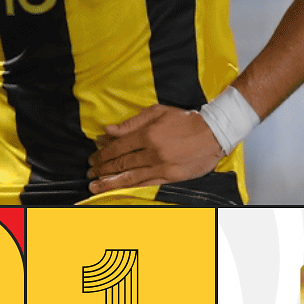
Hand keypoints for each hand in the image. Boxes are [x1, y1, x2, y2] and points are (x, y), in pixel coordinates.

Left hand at [87, 104, 224, 194]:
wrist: (213, 133)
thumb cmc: (185, 120)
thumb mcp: (157, 112)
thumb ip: (131, 123)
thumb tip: (108, 130)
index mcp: (148, 135)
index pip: (118, 147)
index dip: (103, 154)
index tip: (93, 158)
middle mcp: (152, 153)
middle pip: (121, 163)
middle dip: (102, 169)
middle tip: (90, 172)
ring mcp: (162, 167)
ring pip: (130, 177)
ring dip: (110, 182)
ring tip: (95, 186)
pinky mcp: (171, 178)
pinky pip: (146, 185)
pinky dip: (130, 188)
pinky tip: (118, 191)